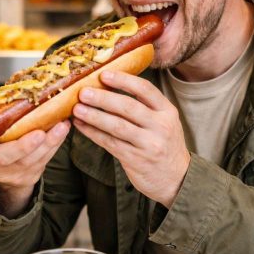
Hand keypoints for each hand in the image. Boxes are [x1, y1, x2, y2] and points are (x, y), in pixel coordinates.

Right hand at [0, 120, 70, 216]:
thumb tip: (6, 97)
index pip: (0, 155)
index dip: (21, 146)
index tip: (39, 134)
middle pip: (23, 161)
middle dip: (45, 144)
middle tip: (60, 127)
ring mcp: (13, 176)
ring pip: (37, 162)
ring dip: (54, 142)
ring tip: (64, 125)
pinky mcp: (28, 178)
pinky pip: (43, 162)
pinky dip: (54, 146)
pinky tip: (62, 131)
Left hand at [72, 70, 189, 207]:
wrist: (176, 178)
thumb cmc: (164, 144)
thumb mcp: (164, 122)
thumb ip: (144, 107)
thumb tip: (109, 87)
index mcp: (167, 111)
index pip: (145, 90)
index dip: (123, 80)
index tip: (104, 74)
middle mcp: (161, 126)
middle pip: (128, 107)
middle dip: (103, 98)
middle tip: (83, 92)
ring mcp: (149, 144)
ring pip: (117, 126)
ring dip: (94, 116)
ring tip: (77, 109)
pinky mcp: (136, 160)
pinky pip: (110, 143)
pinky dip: (94, 133)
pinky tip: (82, 126)